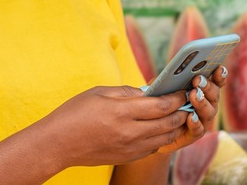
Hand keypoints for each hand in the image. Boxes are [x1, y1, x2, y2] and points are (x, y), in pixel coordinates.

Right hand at [37, 84, 191, 168]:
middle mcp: (130, 132)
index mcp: (123, 112)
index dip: (176, 97)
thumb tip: (147, 91)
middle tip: (187, 102)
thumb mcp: (99, 93)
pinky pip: (153, 148)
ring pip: (164, 138)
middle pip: (168, 122)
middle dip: (182, 111)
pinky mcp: (127, 157)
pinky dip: (161, 138)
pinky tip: (160, 129)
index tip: (182, 90)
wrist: (58, 144)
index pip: (161, 104)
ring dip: (175, 126)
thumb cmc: (75, 113)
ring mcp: (130, 148)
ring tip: (179, 115)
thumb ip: (126, 92)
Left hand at [157, 65, 227, 152]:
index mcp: (203, 91)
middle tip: (198, 80)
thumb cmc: (162, 103)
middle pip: (214, 95)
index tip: (219, 67)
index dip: (219, 76)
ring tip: (194, 95)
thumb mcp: (164, 88)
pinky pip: (198, 129)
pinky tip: (190, 117)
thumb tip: (170, 71)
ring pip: (208, 112)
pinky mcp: (195, 134)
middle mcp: (207, 105)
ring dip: (202, 103)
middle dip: (207, 87)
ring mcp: (203, 120)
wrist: (156, 129)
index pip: (215, 82)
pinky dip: (195, 123)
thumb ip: (169, 80)